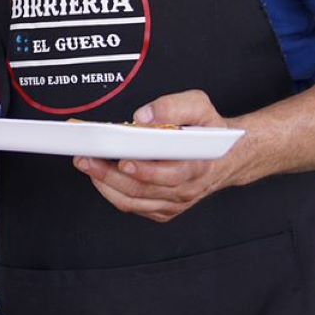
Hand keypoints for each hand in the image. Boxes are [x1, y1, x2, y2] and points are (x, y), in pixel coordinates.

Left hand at [72, 90, 252, 222]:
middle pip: (142, 189)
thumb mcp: (200, 106)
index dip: (145, 170)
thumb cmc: (210, 132)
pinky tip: (101, 176)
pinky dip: (113, 193)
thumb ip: (173, 106)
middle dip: (109, 175)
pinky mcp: (164, 209)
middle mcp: (186, 188)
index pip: (170, 175)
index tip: (124, 160)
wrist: (226, 156)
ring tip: (88, 165)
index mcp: (198, 165)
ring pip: (133, 201)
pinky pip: (133, 206)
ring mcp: (175, 202)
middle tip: (88, 159)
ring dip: (105, 184)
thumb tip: (144, 117)